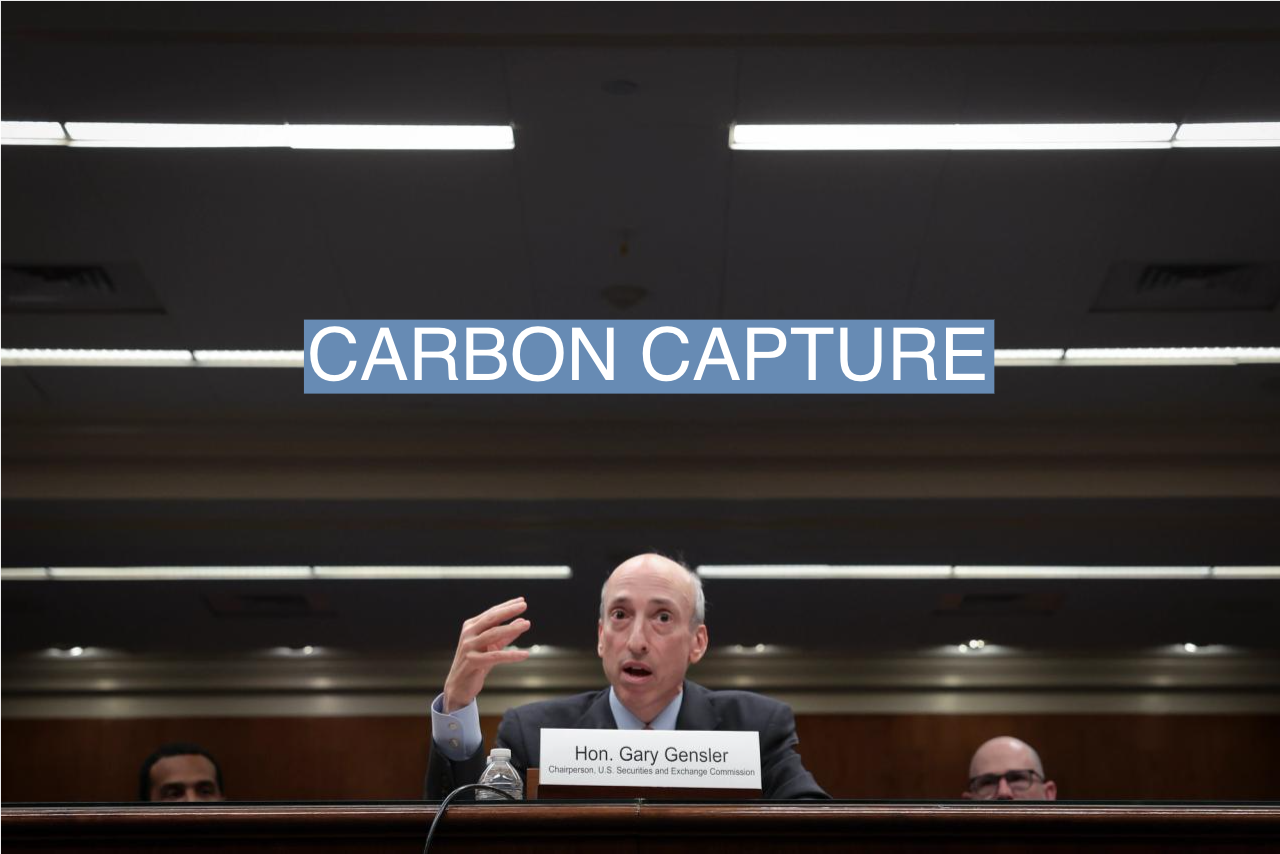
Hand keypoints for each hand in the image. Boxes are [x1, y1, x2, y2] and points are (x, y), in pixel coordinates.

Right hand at [442, 597, 531, 712]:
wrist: (458, 686)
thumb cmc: (476, 664)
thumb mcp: (492, 647)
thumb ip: (506, 635)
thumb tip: (522, 622)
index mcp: (471, 626)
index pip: (491, 613)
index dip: (507, 606)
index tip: (521, 601)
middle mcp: (468, 634)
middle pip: (491, 618)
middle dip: (508, 611)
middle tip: (524, 605)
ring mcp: (469, 647)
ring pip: (493, 634)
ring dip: (511, 628)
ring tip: (527, 624)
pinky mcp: (472, 662)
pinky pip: (495, 656)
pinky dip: (511, 655)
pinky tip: (524, 654)